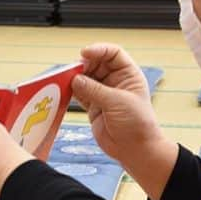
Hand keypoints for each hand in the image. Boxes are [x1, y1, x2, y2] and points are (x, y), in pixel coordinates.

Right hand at [74, 43, 165, 162]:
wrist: (136, 149)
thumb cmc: (136, 123)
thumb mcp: (116, 102)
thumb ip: (94, 89)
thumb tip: (75, 79)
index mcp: (128, 74)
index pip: (113, 53)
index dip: (99, 50)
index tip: (85, 53)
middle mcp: (115, 81)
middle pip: (95, 64)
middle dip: (83, 65)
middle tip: (71, 70)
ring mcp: (103, 94)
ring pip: (85, 79)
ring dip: (74, 78)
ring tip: (64, 80)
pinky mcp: (93, 106)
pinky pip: (79, 94)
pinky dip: (71, 92)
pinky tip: (63, 91)